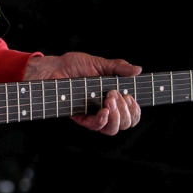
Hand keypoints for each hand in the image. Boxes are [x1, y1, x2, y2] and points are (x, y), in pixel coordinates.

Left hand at [24, 52, 141, 134]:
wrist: (54, 69)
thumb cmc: (74, 66)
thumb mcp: (99, 63)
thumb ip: (118, 68)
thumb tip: (138, 69)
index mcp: (113, 96)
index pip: (131, 112)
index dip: (135, 110)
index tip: (131, 97)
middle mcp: (106, 107)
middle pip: (125, 123)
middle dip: (126, 111)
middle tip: (115, 95)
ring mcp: (93, 114)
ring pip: (113, 129)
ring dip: (116, 117)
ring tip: (109, 101)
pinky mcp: (81, 118)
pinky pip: (95, 126)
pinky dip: (102, 120)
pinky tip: (104, 111)